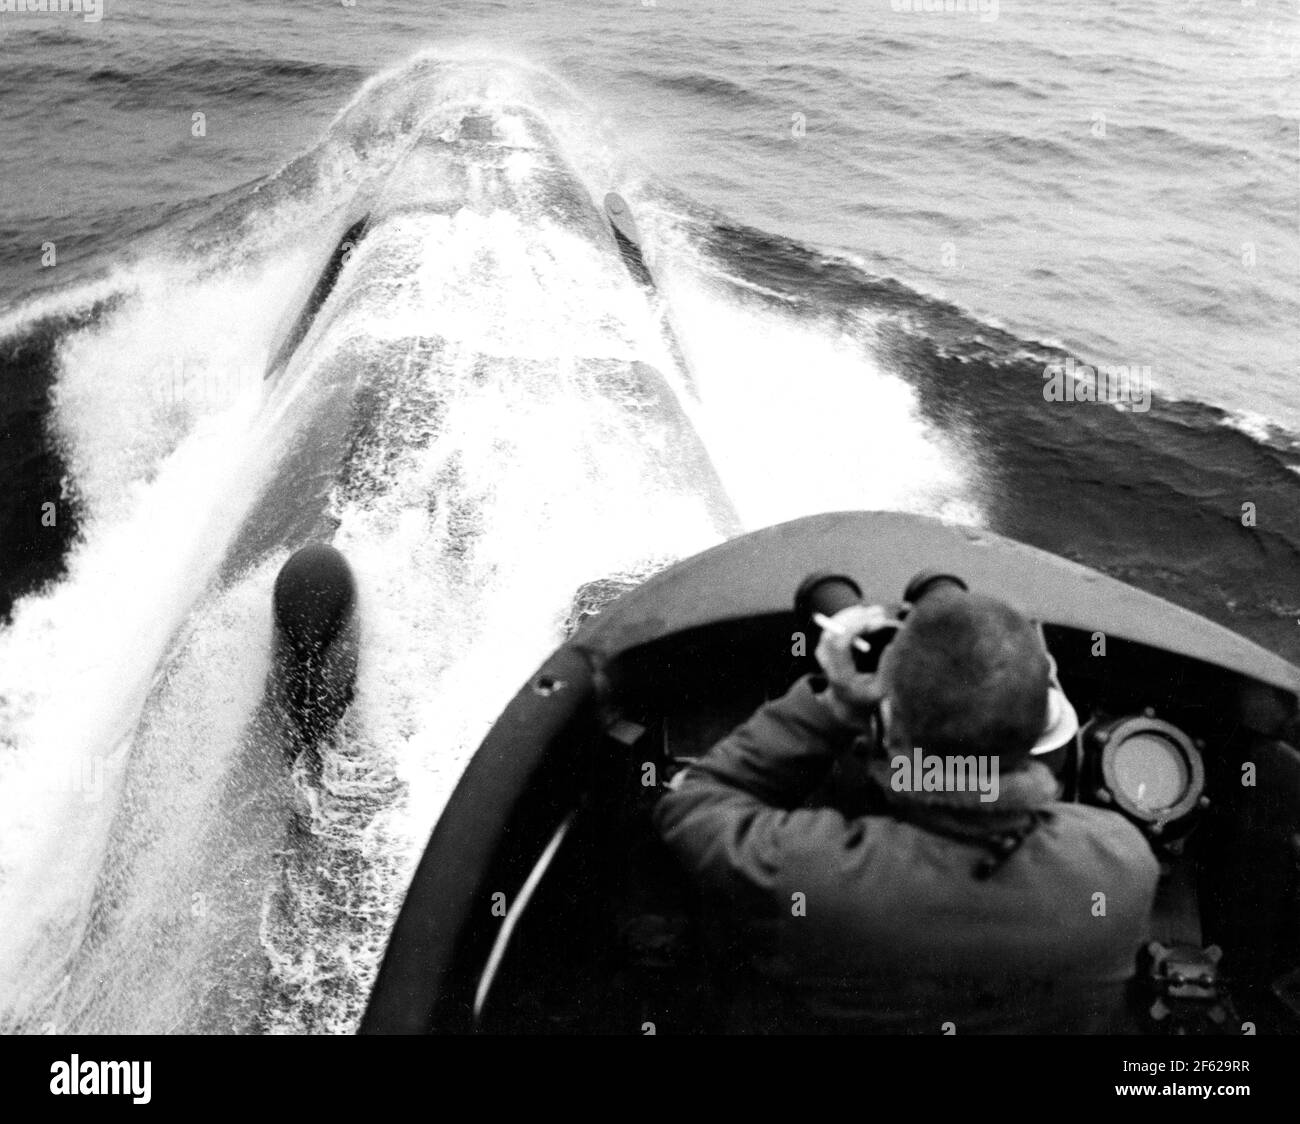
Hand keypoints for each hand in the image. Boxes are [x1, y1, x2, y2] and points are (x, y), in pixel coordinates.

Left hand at [814, 604, 895, 726]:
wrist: (846, 703)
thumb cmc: (867, 697)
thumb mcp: (881, 690)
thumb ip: (886, 670)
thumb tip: (890, 645)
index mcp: (839, 675)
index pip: (839, 643)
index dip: (856, 627)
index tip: (877, 620)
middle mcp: (825, 662)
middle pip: (834, 630)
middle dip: (857, 617)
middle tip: (880, 612)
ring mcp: (822, 653)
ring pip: (833, 625)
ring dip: (854, 615)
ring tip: (878, 612)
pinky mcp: (824, 646)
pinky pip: (834, 625)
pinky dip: (850, 617)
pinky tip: (866, 614)